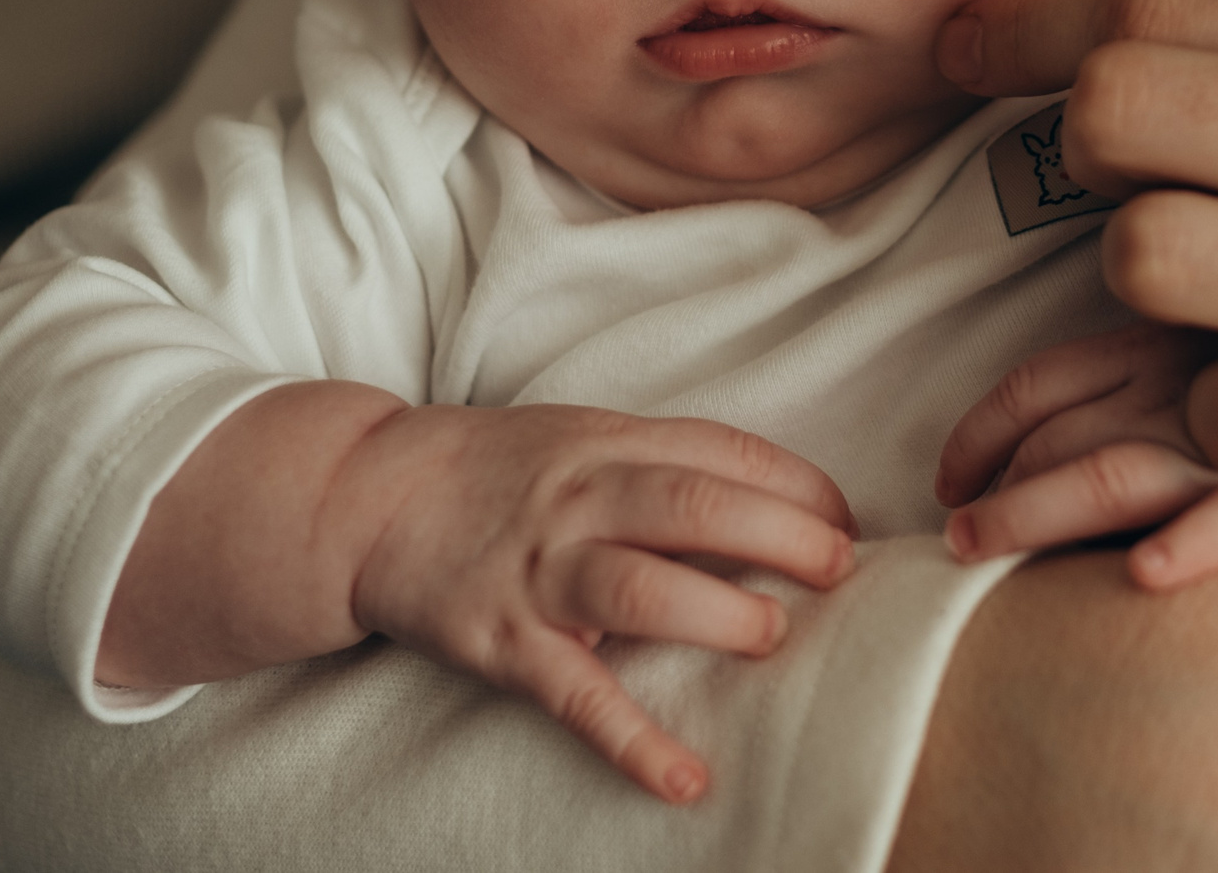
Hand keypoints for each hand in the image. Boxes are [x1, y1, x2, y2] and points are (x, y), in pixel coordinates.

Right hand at [344, 403, 857, 802]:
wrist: (369, 496)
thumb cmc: (498, 471)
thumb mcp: (583, 439)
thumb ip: (665, 465)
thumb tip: (777, 506)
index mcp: (611, 443)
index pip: (723, 452)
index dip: (797, 485)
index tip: (848, 522)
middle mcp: (580, 499)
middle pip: (695, 506)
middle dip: (782, 536)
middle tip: (841, 570)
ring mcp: (541, 570)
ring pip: (641, 586)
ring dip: (719, 615)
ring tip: (774, 638)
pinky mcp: (505, 641)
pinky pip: (577, 696)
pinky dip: (633, 742)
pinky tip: (686, 779)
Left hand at [937, 325, 1217, 587]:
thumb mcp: (1203, 373)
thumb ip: (1126, 390)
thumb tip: (1016, 468)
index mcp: (1163, 349)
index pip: (1043, 381)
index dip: (979, 432)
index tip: (945, 483)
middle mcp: (1191, 389)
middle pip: (1061, 433)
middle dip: (994, 489)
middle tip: (951, 543)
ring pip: (1114, 473)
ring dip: (1036, 513)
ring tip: (977, 546)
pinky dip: (1191, 545)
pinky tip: (1148, 573)